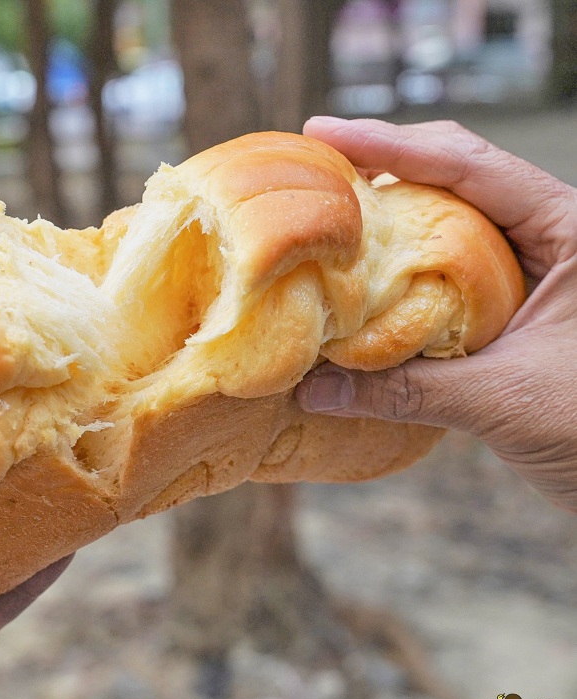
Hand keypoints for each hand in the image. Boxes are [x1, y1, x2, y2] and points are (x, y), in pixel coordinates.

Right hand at [296, 117, 576, 509]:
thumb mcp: (504, 401)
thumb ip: (406, 392)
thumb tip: (312, 392)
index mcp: (569, 230)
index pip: (471, 165)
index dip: (393, 143)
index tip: (324, 133)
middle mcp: (549, 234)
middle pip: (456, 173)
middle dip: (384, 161)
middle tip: (314, 163)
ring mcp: (529, 265)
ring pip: (449, 216)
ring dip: (390, 211)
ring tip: (327, 206)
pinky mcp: (512, 301)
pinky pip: (447, 265)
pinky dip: (402, 263)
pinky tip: (362, 267)